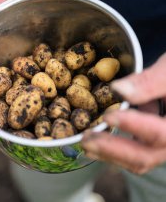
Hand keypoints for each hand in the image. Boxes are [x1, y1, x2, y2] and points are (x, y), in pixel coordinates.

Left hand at [82, 53, 165, 173]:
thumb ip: (149, 81)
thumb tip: (117, 90)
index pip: (160, 134)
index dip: (132, 126)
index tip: (107, 117)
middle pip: (145, 156)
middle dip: (111, 149)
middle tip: (86, 139)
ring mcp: (161, 145)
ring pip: (136, 159)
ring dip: (108, 152)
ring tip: (84, 141)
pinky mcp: (150, 143)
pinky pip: (132, 152)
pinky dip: (111, 148)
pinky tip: (92, 138)